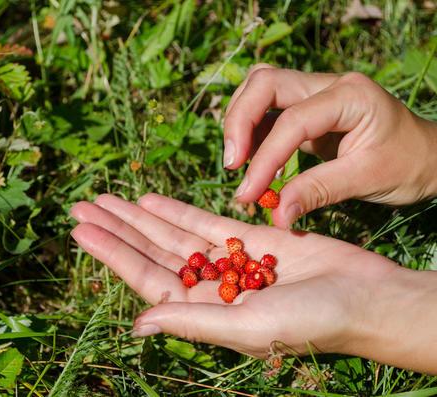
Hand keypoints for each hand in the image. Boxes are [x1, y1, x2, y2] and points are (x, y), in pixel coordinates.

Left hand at [70, 193, 436, 372]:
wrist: (366, 299)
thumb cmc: (312, 322)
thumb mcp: (247, 327)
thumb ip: (191, 321)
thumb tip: (138, 324)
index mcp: (201, 311)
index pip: (144, 276)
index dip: (111, 252)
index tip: (80, 230)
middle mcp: (208, 286)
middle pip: (150, 251)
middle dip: (116, 228)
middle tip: (80, 206)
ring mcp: (227, 261)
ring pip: (172, 233)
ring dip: (139, 215)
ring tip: (106, 198)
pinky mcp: (250, 239)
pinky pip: (204, 221)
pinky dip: (177, 209)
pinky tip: (151, 198)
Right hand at [223, 64, 436, 228]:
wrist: (429, 156)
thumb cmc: (408, 165)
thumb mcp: (367, 179)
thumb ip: (318, 192)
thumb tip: (276, 215)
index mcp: (350, 95)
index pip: (292, 120)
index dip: (264, 158)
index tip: (248, 193)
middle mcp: (328, 84)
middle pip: (265, 82)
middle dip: (239, 121)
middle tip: (232, 165)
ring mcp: (316, 92)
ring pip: (260, 89)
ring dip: (240, 123)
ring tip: (239, 164)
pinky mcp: (307, 108)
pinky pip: (268, 110)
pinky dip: (252, 133)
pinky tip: (256, 162)